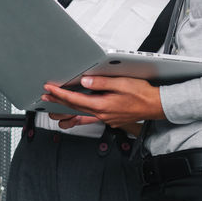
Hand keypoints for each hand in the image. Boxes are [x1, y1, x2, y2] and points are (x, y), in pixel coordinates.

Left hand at [41, 76, 164, 128]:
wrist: (157, 106)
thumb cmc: (143, 94)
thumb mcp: (122, 84)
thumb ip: (102, 83)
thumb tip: (85, 82)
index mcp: (103, 105)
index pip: (75, 99)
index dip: (60, 94)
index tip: (49, 89)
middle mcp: (102, 114)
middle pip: (75, 108)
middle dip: (58, 101)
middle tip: (45, 96)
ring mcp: (106, 118)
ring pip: (81, 114)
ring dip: (67, 110)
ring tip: (54, 107)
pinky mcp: (110, 118)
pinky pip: (90, 117)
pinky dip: (80, 115)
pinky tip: (75, 114)